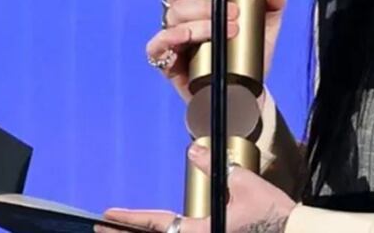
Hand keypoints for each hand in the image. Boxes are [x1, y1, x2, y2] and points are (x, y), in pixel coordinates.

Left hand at [99, 143, 294, 232]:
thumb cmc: (271, 212)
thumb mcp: (242, 182)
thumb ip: (214, 164)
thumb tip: (193, 148)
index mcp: (201, 232)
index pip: (157, 223)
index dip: (130, 218)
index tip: (107, 214)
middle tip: (102, 227)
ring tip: (124, 230)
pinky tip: (165, 229)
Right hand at [149, 0, 287, 101]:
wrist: (245, 93)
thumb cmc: (248, 55)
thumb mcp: (266, 27)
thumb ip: (274, 4)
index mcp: (197, 7)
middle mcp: (180, 22)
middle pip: (178, 4)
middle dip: (206, 6)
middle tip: (235, 14)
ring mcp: (173, 43)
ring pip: (171, 23)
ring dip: (197, 24)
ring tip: (224, 31)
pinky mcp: (168, 64)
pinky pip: (155, 48)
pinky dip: (167, 40)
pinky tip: (186, 41)